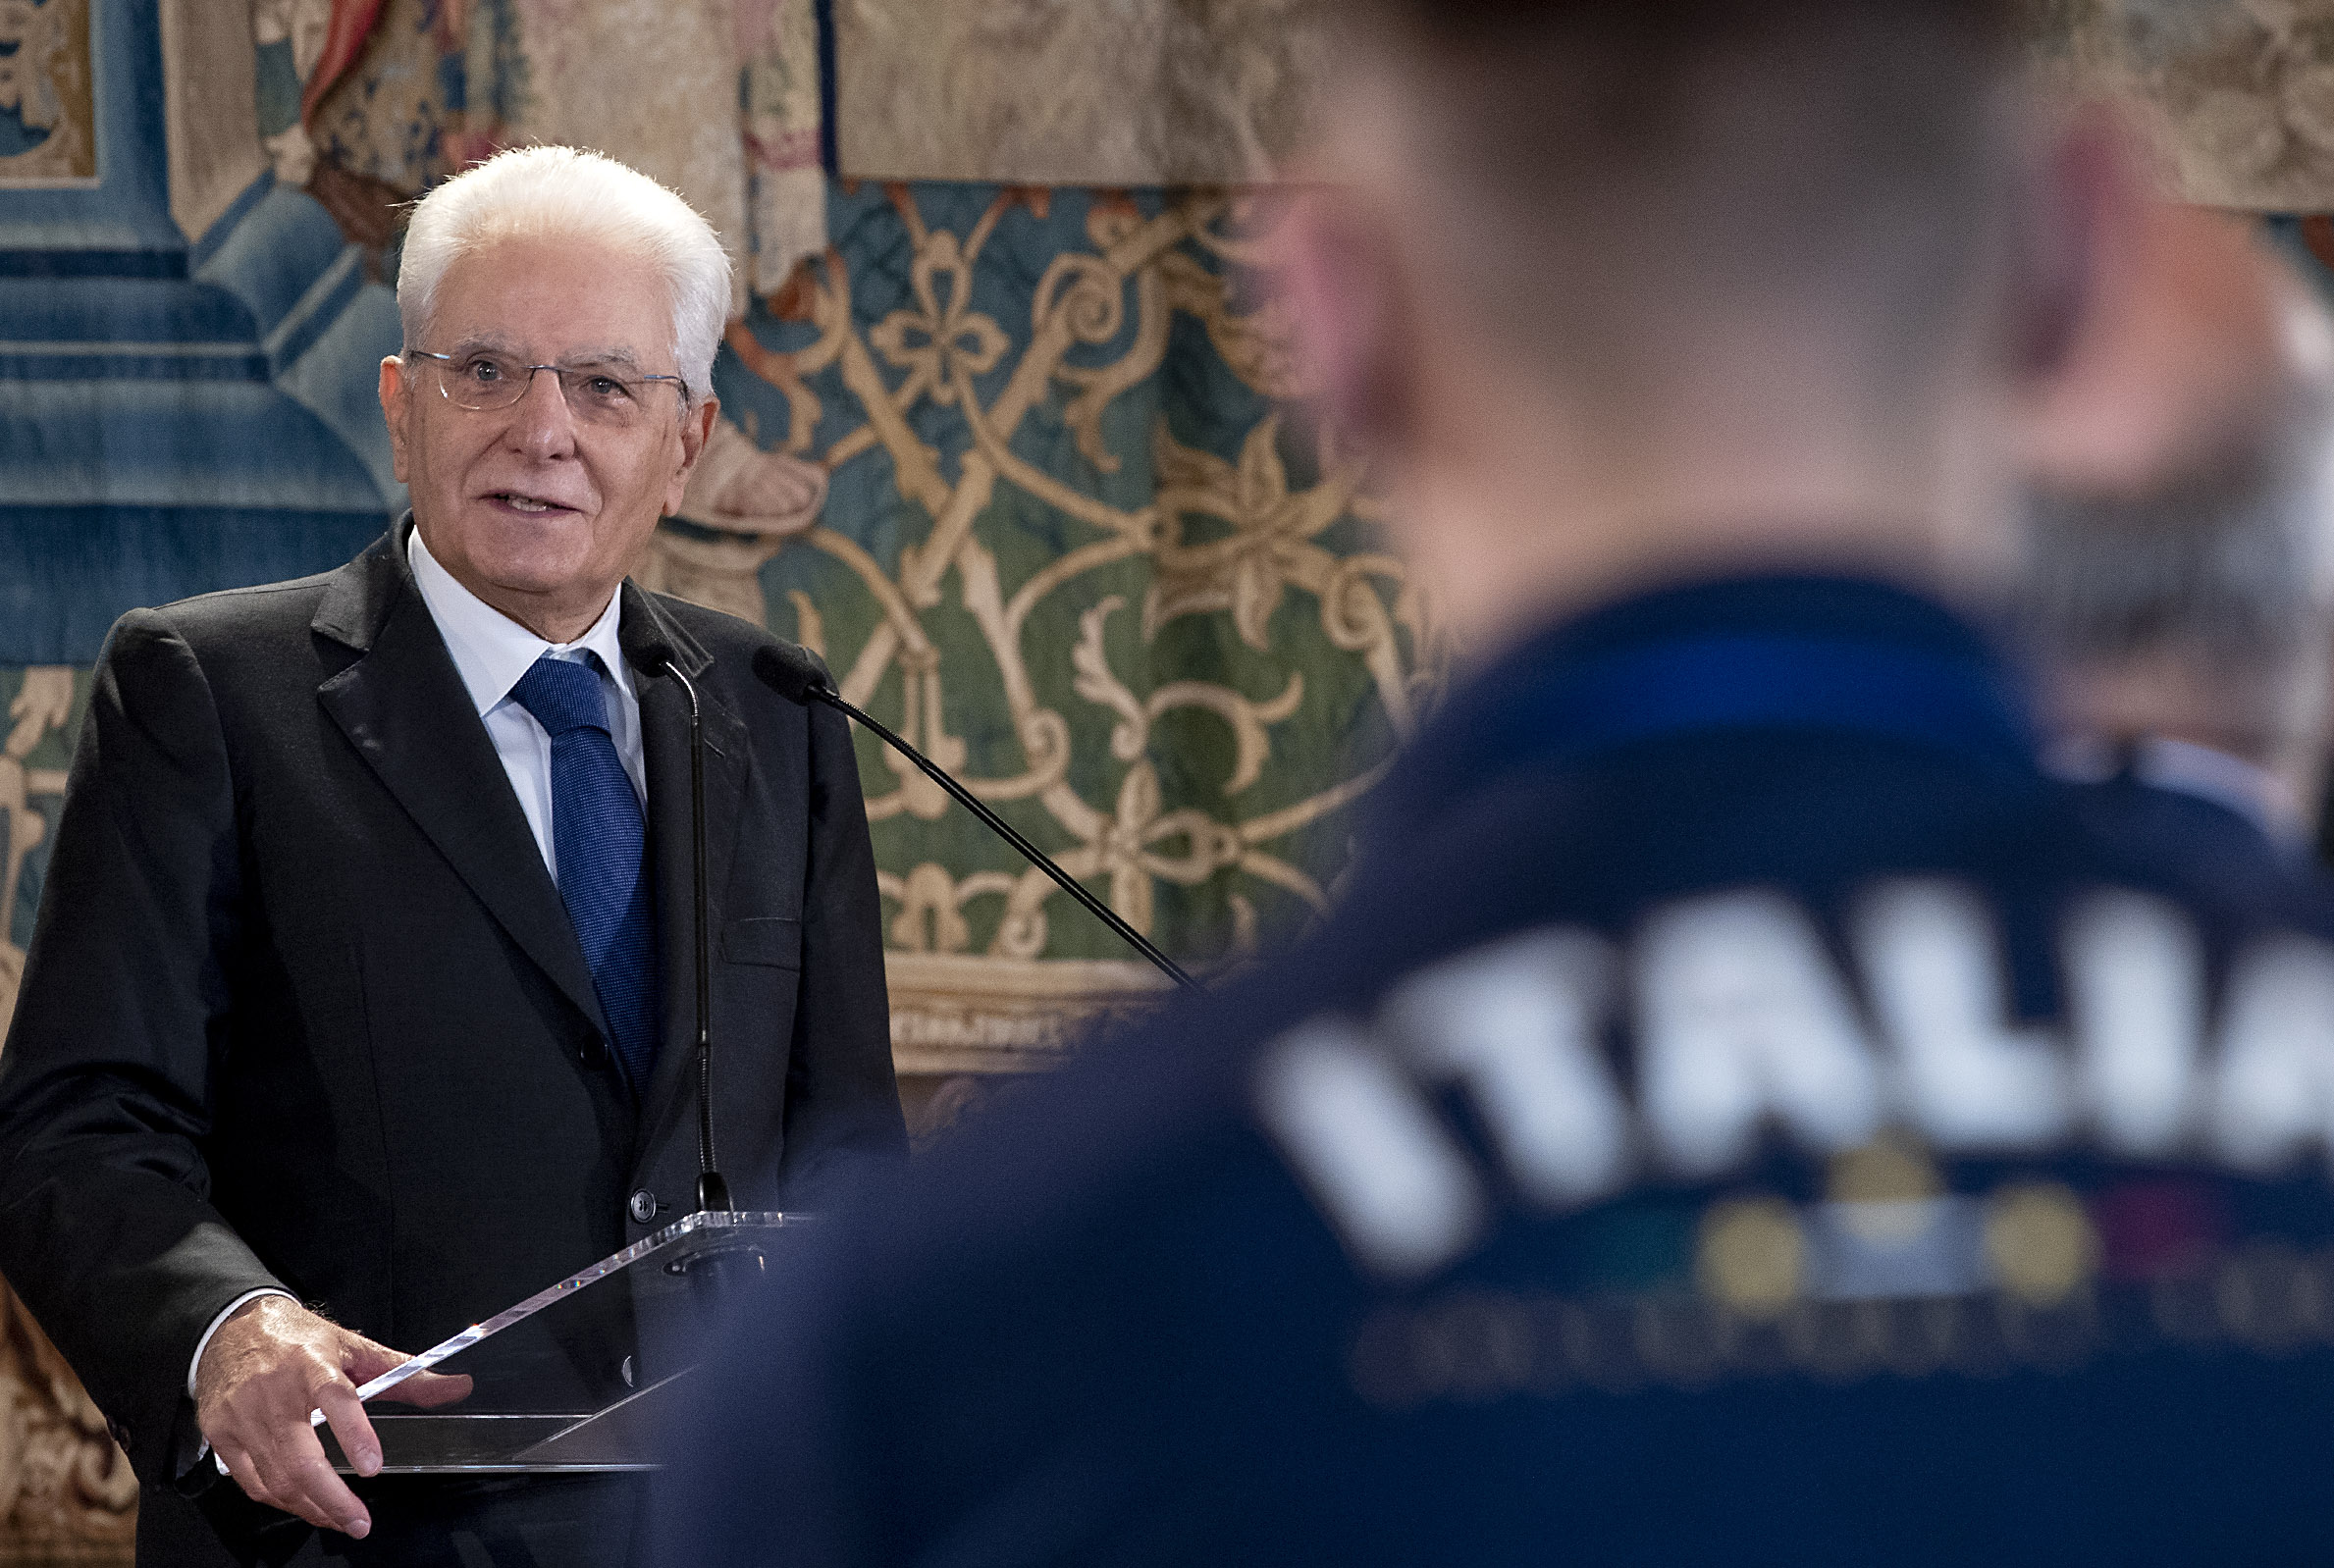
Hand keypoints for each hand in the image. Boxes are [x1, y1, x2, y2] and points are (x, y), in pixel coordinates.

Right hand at [193, 1295, 469, 1537]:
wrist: (230, 1329)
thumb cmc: (300, 1341)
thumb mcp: (355, 1349)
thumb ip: (408, 1375)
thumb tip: (461, 1387)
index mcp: (313, 1363)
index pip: (336, 1399)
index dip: (355, 1434)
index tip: (373, 1467)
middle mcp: (274, 1391)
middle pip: (299, 1457)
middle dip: (332, 1498)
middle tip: (361, 1522)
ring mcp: (242, 1416)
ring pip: (276, 1478)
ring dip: (311, 1507)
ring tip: (340, 1519)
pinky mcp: (220, 1434)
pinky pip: (251, 1482)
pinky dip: (281, 1500)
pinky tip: (305, 1504)